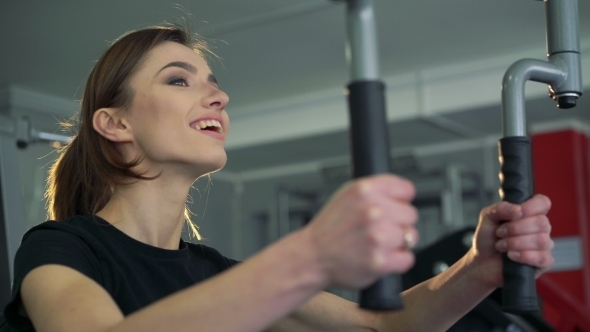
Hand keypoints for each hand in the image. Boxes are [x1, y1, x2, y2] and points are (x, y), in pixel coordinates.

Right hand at [304, 174, 418, 288]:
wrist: (313, 255)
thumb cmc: (329, 228)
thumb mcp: (347, 195)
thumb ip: (376, 190)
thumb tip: (403, 193)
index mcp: (365, 190)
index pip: (406, 189)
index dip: (400, 200)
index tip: (394, 207)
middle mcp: (373, 211)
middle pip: (411, 214)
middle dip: (398, 222)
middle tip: (380, 229)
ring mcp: (378, 237)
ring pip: (411, 237)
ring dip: (398, 242)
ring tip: (378, 244)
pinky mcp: (380, 261)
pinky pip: (408, 258)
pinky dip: (398, 260)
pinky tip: (381, 256)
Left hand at [470, 194, 553, 287]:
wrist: (481, 262)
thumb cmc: (487, 240)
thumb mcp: (487, 218)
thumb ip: (499, 208)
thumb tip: (518, 209)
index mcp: (529, 214)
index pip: (543, 203)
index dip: (531, 207)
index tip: (516, 213)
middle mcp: (539, 229)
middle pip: (542, 222)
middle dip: (515, 228)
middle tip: (499, 233)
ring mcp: (543, 247)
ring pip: (542, 240)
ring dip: (516, 243)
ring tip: (501, 246)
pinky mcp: (543, 263)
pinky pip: (542, 258)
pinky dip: (523, 256)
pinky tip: (511, 256)